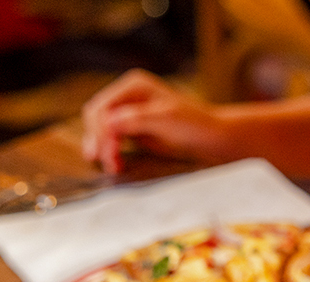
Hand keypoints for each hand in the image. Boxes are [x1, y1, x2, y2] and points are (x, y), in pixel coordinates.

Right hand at [81, 70, 234, 172]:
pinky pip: (111, 139)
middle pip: (97, 117)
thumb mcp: (167, 119)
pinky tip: (116, 164)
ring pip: (101, 129)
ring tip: (113, 166)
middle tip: (109, 163)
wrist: (212, 137)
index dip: (101, 130)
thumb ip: (137, 119)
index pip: (103, 106)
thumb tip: (109, 122)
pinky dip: (110, 151)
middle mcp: (128, 95)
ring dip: (102, 148)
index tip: (108, 151)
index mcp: (134, 85)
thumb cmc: (195, 124)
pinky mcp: (132, 129)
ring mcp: (128, 111)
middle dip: (99, 140)